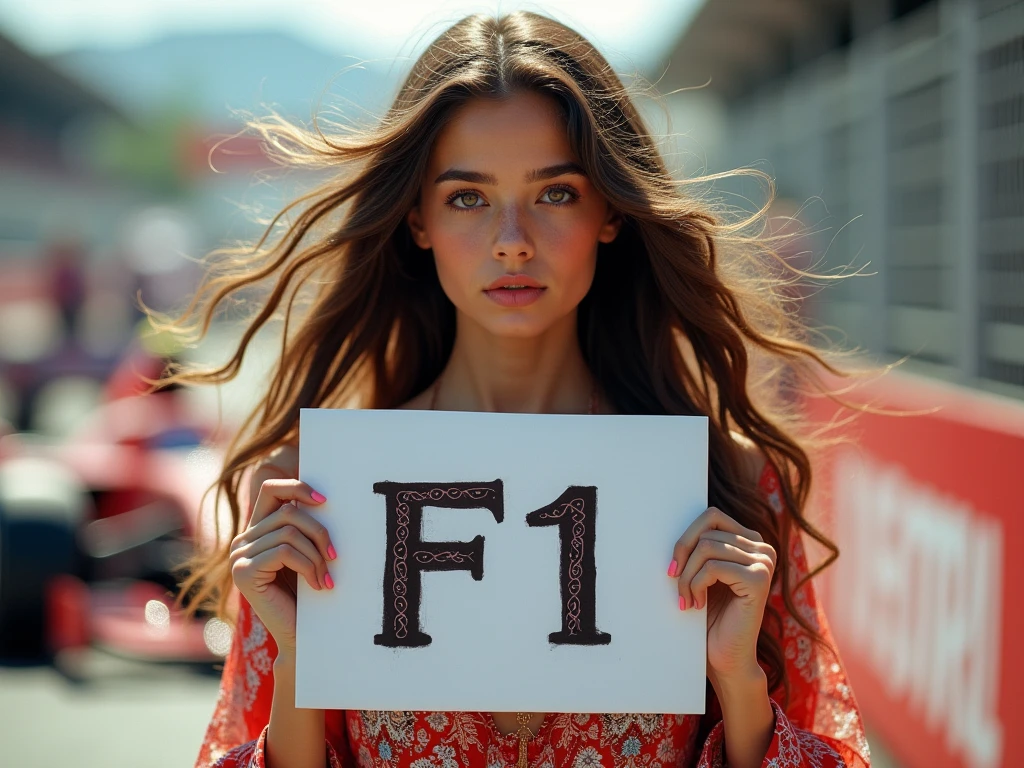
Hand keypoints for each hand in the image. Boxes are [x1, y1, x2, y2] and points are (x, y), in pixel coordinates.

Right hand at [229, 478, 336, 654]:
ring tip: (327, 577)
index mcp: (255, 532)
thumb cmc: (306, 595)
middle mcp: (241, 541)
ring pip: (289, 532)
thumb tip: (324, 496)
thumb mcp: (304, 554)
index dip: (297, 487)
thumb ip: (302, 528)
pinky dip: (308, 566)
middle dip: (319, 532)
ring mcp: (238, 556)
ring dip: (316, 555)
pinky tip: (319, 585)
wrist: (298, 637)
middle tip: (336, 557)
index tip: (325, 500)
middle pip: (288, 512)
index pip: (271, 489)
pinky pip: (285, 552)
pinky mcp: (243, 572)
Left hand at [667, 506, 775, 681]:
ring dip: (687, 577)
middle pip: (707, 531)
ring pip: (707, 548)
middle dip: (684, 560)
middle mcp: (763, 548)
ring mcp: (764, 562)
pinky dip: (696, 585)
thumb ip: (699, 545)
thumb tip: (666, 516)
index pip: (711, 516)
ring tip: (687, 599)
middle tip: (677, 589)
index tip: (672, 567)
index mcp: (751, 541)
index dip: (686, 537)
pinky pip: (713, 567)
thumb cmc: (709, 615)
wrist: (725, 657)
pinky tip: (696, 604)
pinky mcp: (759, 579)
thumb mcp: (702, 572)